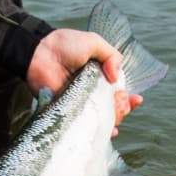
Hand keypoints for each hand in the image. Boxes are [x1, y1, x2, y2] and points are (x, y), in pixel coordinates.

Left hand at [26, 28, 142, 136]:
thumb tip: (115, 77)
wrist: (39, 53)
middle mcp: (92, 92)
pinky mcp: (68, 112)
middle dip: (123, 108)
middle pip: (113, 109)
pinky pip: (84, 126)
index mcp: (99, 77)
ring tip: (116, 112)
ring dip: (114, 119)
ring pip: (102, 119)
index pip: (118, 93)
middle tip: (120, 101)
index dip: (129, 99)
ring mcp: (80, 104)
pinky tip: (110, 132)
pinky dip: (98, 132)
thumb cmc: (65, 45)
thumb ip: (111, 55)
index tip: (135, 99)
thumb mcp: (93, 42)